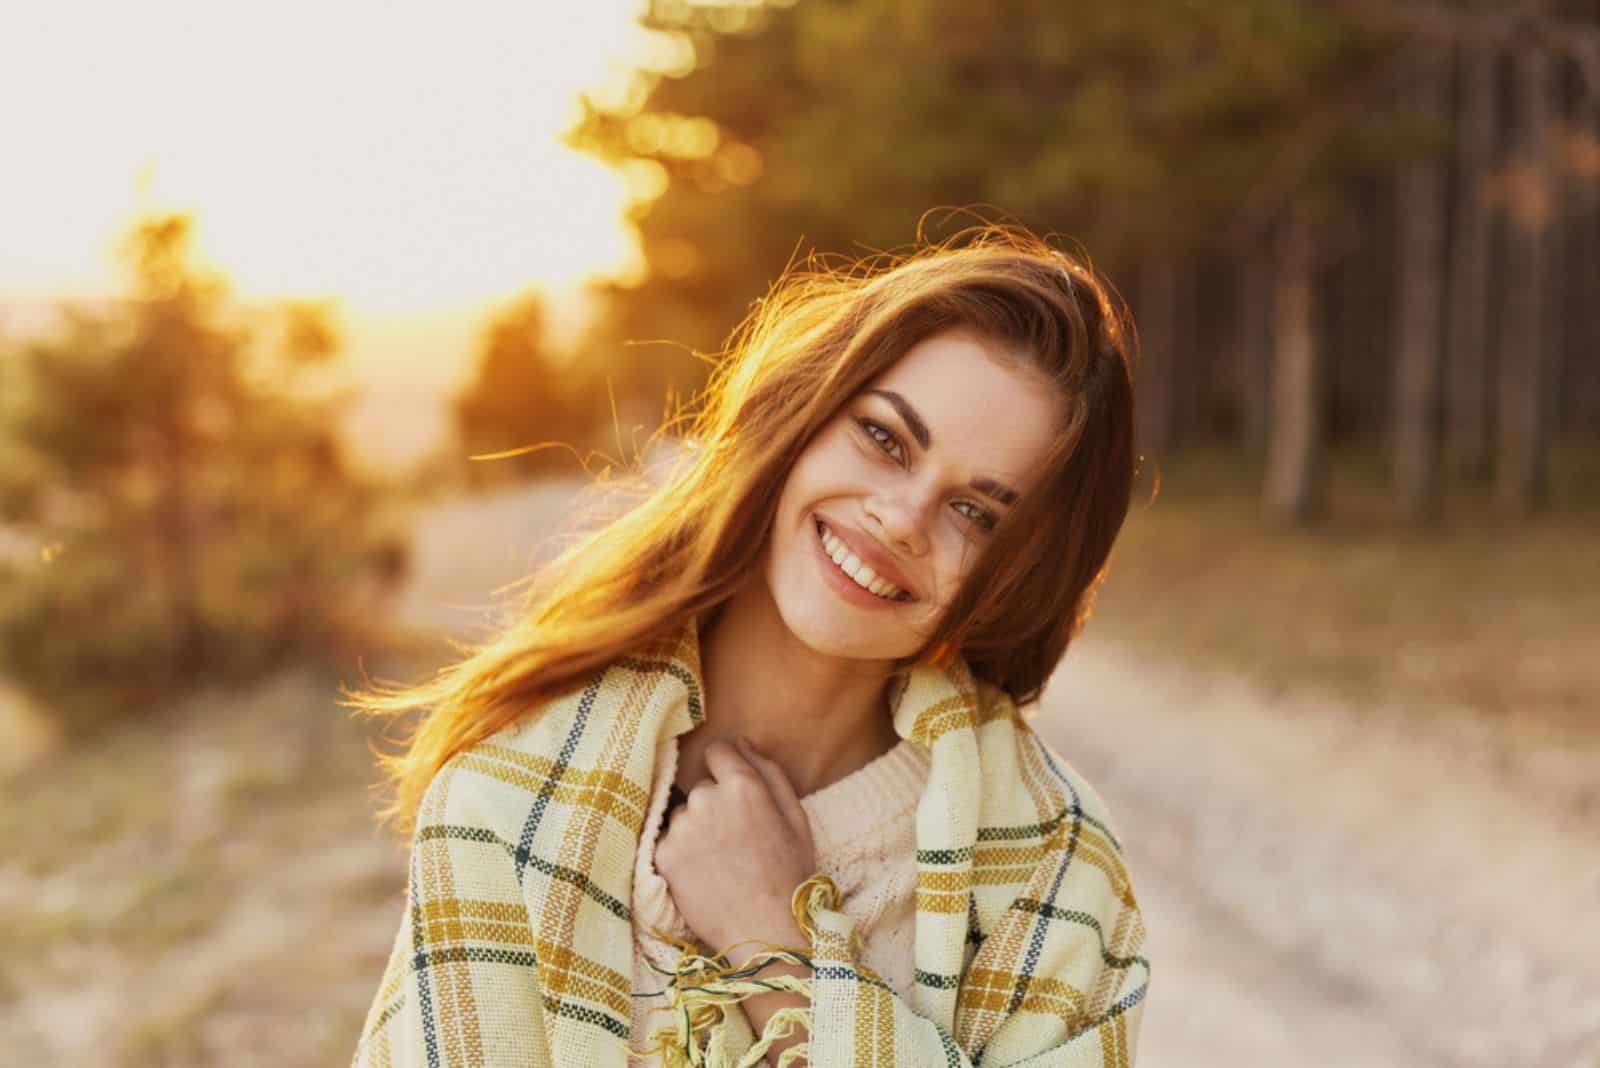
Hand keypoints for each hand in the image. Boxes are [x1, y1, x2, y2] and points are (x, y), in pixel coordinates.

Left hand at [655, 736, 816, 956]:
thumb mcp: (796, 817)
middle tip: (737, 841)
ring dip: (697, 829)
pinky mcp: (662, 856)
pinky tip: (705, 875)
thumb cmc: (790, 875)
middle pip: (701, 786)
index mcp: (742, 786)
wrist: (766, 933)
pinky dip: (682, 853)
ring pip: (684, 814)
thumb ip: (768, 771)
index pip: (718, 751)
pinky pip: (669, 841)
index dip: (728, 771)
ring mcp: (680, 828)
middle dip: (715, 804)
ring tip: (721, 862)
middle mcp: (706, 799)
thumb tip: (741, 741)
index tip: (736, 796)